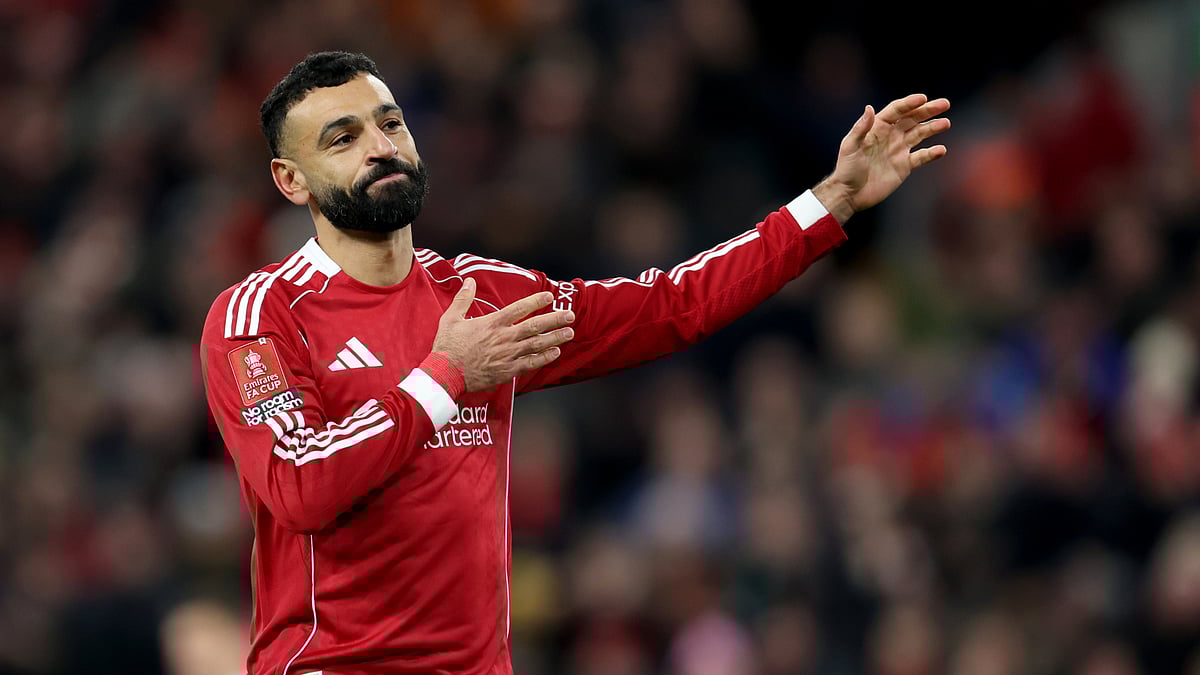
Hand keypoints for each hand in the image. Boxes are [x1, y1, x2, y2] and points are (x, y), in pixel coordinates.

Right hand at [432, 278, 575, 391]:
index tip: (550, 297)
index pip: (519, 309)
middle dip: (554, 320)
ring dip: (555, 338)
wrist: (446, 375)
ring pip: (536, 345)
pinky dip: (544, 358)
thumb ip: (463, 299)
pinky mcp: (507, 371)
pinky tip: (555, 353)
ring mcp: (507, 355)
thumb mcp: (451, 318)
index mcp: (492, 323)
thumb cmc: (447, 347)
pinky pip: (530, 363)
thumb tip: (469, 281)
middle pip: (534, 326)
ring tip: (569, 333)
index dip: (536, 302)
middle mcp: (503, 338)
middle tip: (570, 315)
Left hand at [813, 93, 950, 222]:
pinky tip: (941, 150)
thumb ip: (860, 129)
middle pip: (912, 118)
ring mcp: (899, 150)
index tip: (924, 98)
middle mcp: (890, 136)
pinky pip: (921, 157)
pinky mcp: (904, 166)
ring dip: (933, 127)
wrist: (850, 194)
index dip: (910, 103)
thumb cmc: (846, 169)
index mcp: (877, 127)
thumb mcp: (850, 147)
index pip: (897, 111)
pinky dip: (932, 153)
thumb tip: (870, 108)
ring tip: (945, 123)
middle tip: (945, 104)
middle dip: (928, 110)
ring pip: (920, 134)